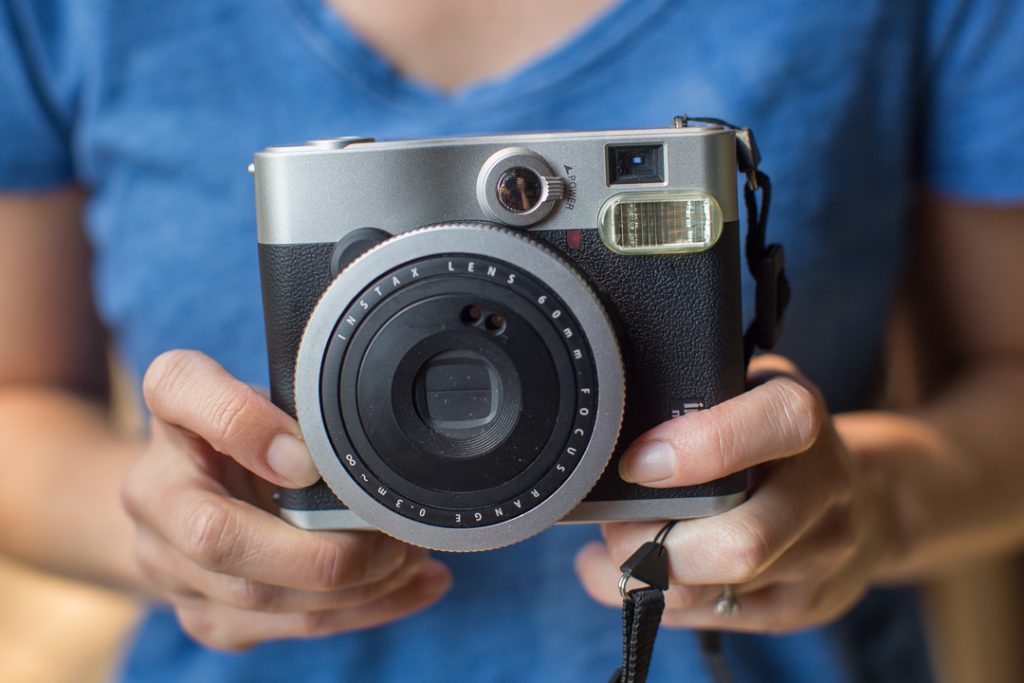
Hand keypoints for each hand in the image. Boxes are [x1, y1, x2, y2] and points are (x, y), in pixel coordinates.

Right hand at [122, 350, 450, 649]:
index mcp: (171, 404)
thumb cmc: (254, 432)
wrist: (191, 496)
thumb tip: (376, 453)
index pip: (180, 388)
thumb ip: (309, 405)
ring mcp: (167, 562)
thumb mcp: (277, 394)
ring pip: (258, 596)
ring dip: (354, 586)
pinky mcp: (203, 614)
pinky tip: (411, 587)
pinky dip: (362, 609)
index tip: (306, 456)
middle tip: (393, 537)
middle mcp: (152, 487)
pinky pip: (285, 625)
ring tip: (412, 560)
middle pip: (216, 536)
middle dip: (322, 550)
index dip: (244, 425)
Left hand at [574, 355, 893, 632]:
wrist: (865, 502)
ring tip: (619, 549)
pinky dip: (658, 601)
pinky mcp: (801, 604)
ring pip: (715, 589)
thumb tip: (604, 456)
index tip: (638, 463)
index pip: (774, 426)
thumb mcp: (739, 397)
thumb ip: (686, 408)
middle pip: (741, 544)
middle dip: (652, 544)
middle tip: (614, 526)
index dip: (698, 448)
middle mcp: (825, 486)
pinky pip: (712, 617)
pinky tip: (642, 577)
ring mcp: (821, 553)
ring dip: (647, 576)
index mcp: (801, 416)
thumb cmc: (769, 441)